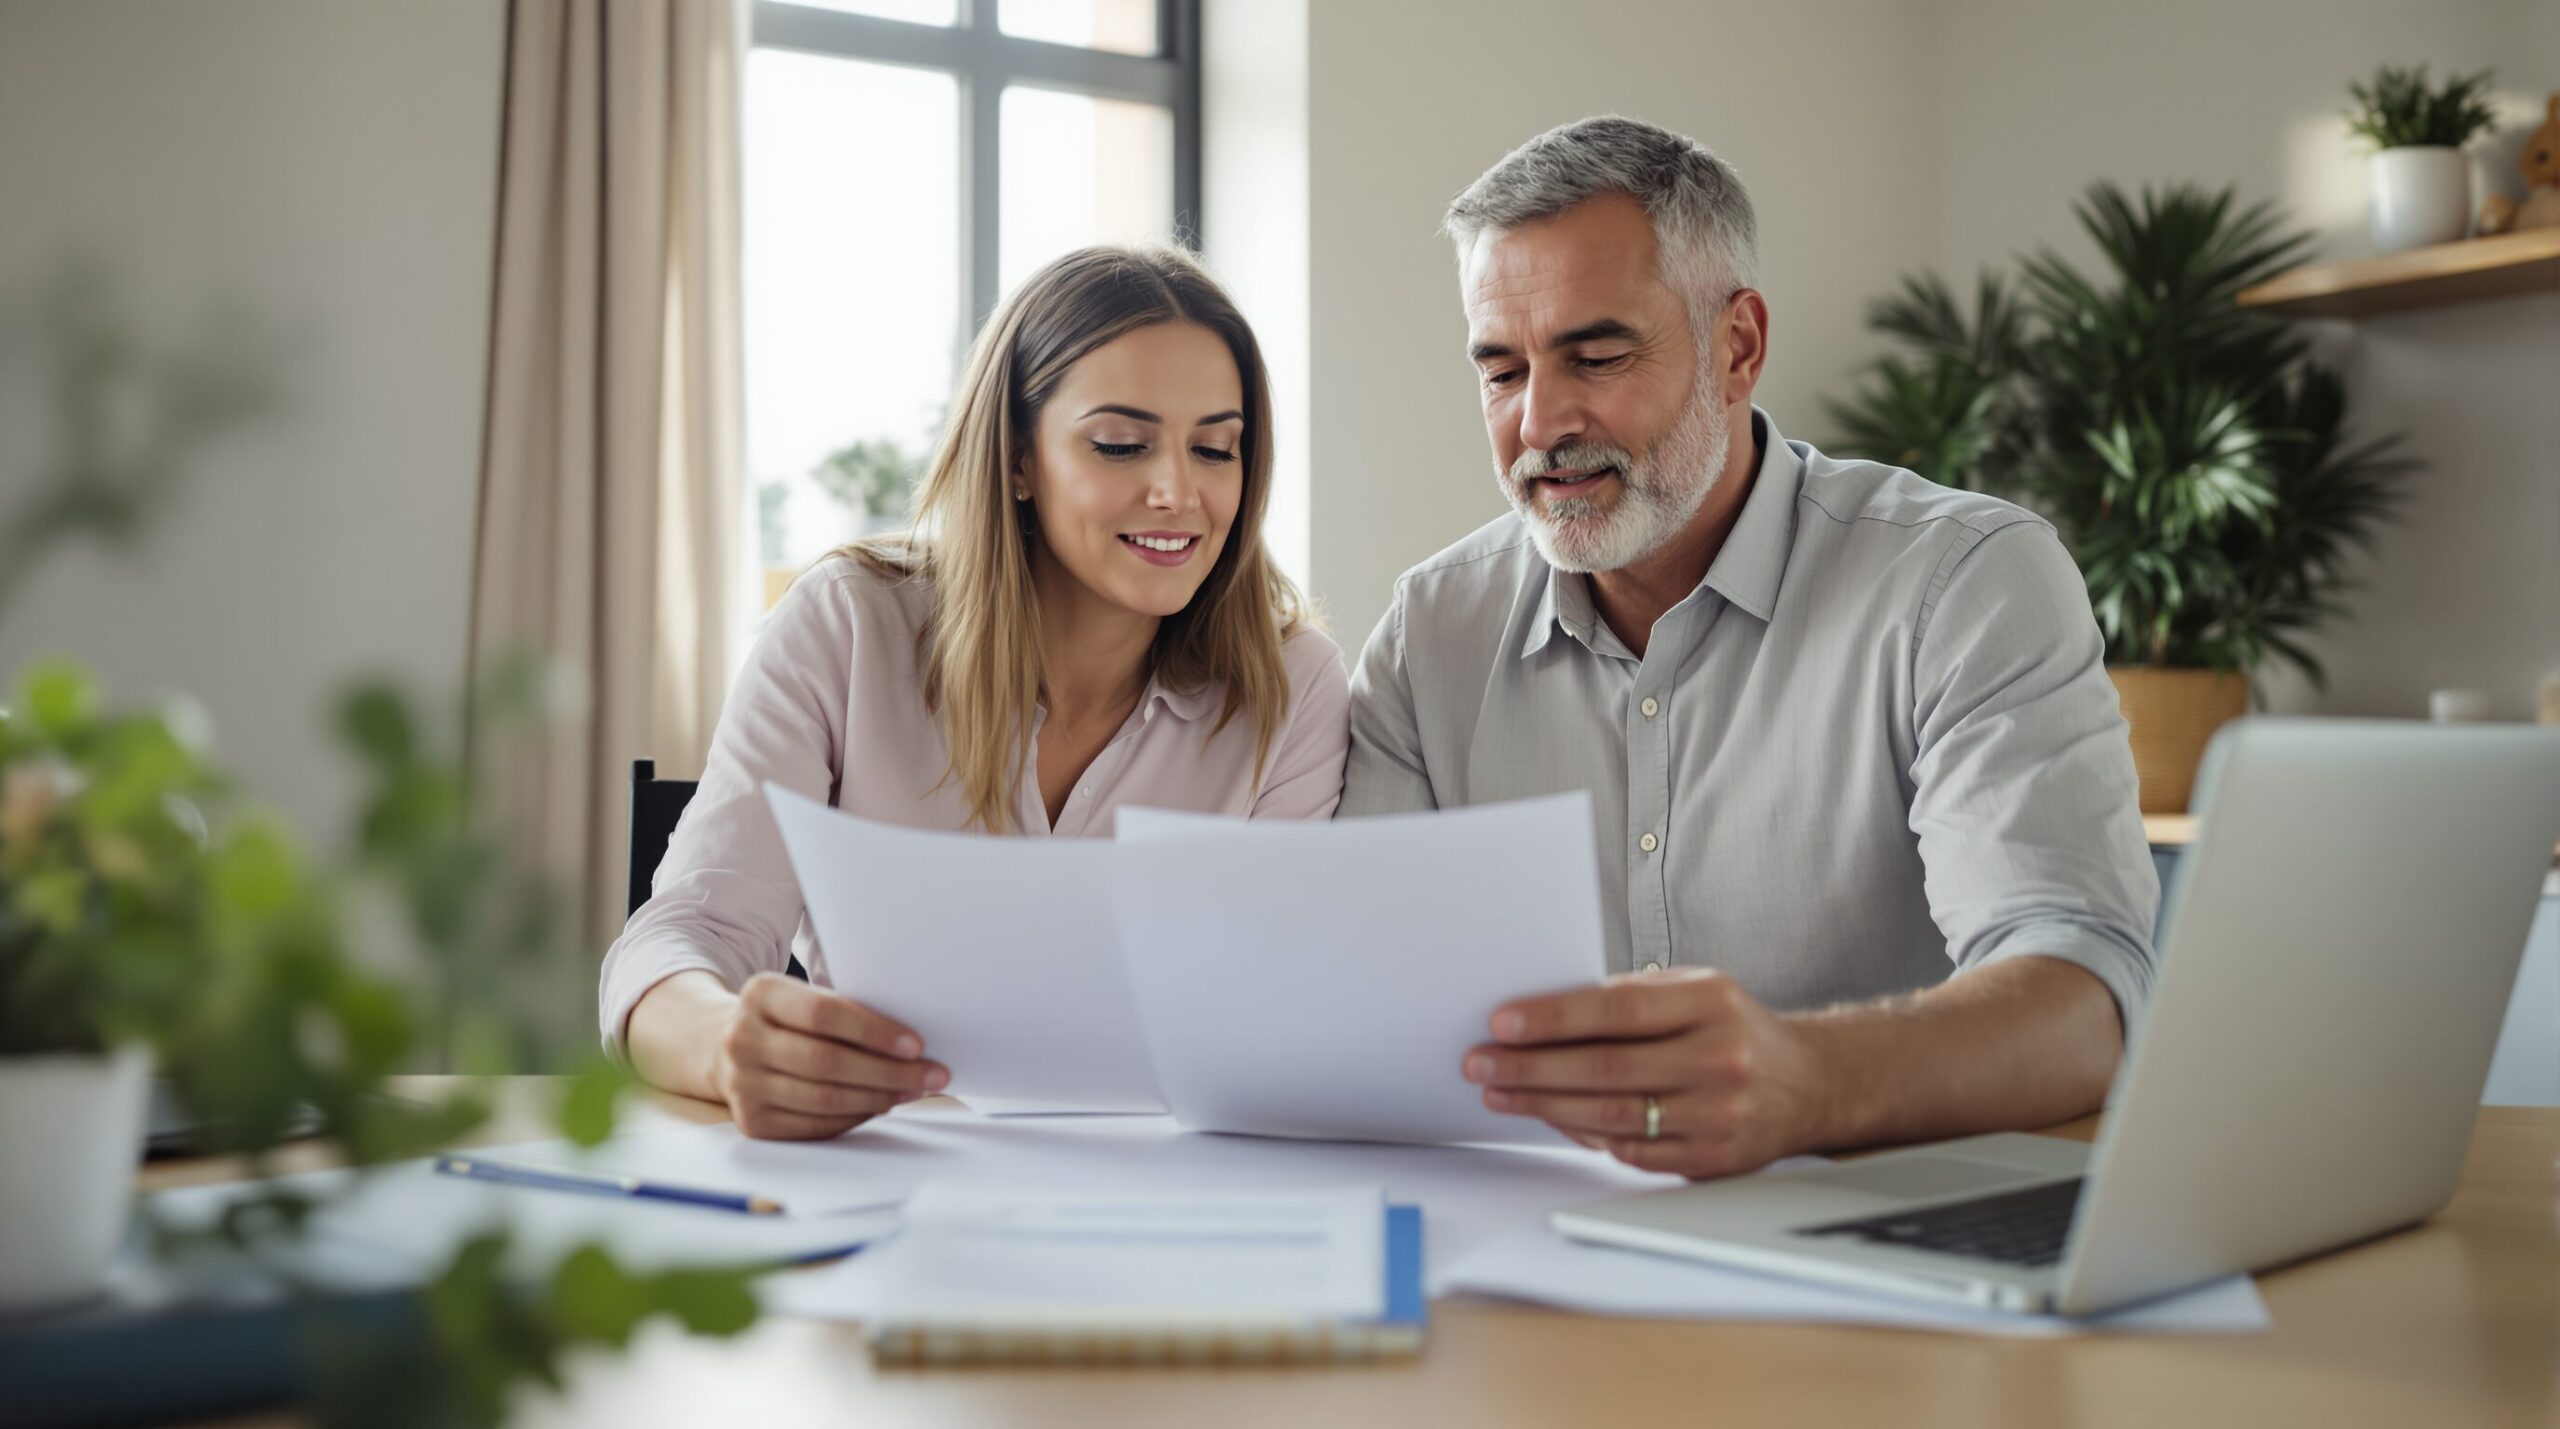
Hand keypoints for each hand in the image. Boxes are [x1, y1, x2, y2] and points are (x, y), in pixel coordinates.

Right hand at [712, 972, 948, 1138]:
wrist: (724, 1045)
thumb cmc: (785, 1018)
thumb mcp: (801, 996)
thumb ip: (843, 1010)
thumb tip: (910, 1042)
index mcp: (761, 994)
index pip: (823, 1013)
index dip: (873, 1031)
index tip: (916, 1044)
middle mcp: (743, 1039)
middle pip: (826, 1061)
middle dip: (888, 1071)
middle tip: (932, 1074)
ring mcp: (743, 1084)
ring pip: (824, 1098)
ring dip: (879, 1097)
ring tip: (914, 1090)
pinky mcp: (752, 1121)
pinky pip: (815, 1125)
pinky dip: (855, 1117)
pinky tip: (881, 1105)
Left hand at [1464, 967, 1829, 1177]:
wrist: (1808, 1084)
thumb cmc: (1734, 1029)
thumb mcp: (1696, 991)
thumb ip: (1632, 997)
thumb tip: (1545, 1013)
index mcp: (1711, 1003)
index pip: (1618, 1008)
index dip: (1554, 1017)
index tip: (1503, 1022)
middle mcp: (1718, 1059)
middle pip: (1606, 1068)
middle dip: (1532, 1067)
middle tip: (1482, 1063)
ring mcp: (1717, 1115)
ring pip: (1611, 1115)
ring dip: (1544, 1104)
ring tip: (1499, 1092)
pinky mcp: (1710, 1159)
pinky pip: (1630, 1151)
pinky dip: (1582, 1134)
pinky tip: (1549, 1117)